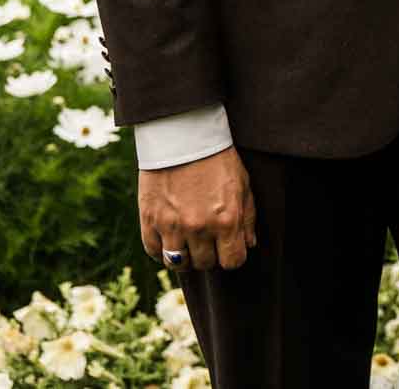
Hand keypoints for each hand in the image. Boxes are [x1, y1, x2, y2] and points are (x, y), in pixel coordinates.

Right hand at [139, 146, 257, 271]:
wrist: (183, 135)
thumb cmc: (217, 159)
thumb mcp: (242, 184)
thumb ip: (247, 218)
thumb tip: (248, 245)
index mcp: (226, 220)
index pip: (232, 262)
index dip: (232, 256)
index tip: (228, 247)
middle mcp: (199, 227)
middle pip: (205, 264)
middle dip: (209, 254)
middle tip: (207, 239)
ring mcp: (171, 225)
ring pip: (178, 262)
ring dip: (185, 256)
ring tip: (187, 242)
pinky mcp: (149, 219)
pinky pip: (153, 251)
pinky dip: (161, 250)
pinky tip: (168, 238)